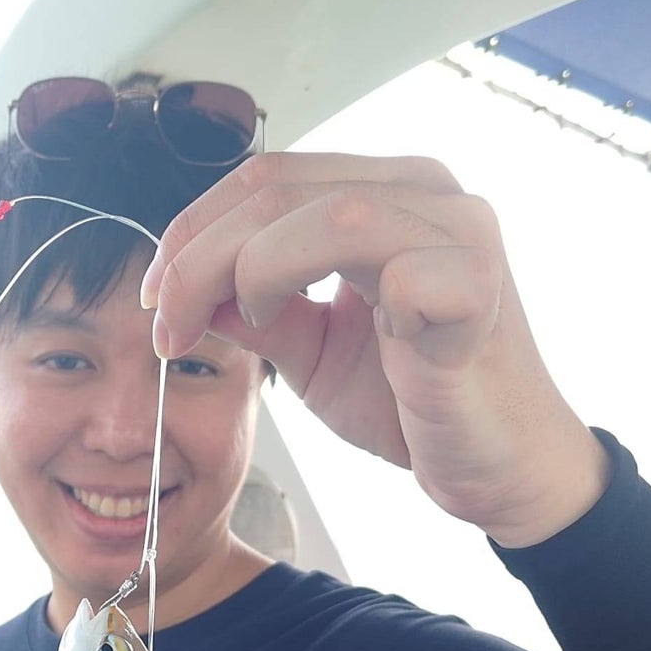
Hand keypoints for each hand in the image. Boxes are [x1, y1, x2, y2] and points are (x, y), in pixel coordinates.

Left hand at [140, 152, 609, 546]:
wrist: (497, 470)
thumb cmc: (413, 405)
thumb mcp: (311, 353)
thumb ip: (254, 312)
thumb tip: (184, 289)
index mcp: (385, 194)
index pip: (267, 180)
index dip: (193, 232)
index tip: (154, 299)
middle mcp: (426, 194)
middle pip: (280, 189)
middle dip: (199, 258)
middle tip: (165, 325)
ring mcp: (461, 234)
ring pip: (331, 214)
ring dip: (255, 271)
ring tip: (245, 324)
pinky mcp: (481, 288)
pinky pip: (402, 272)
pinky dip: (350, 302)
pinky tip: (335, 338)